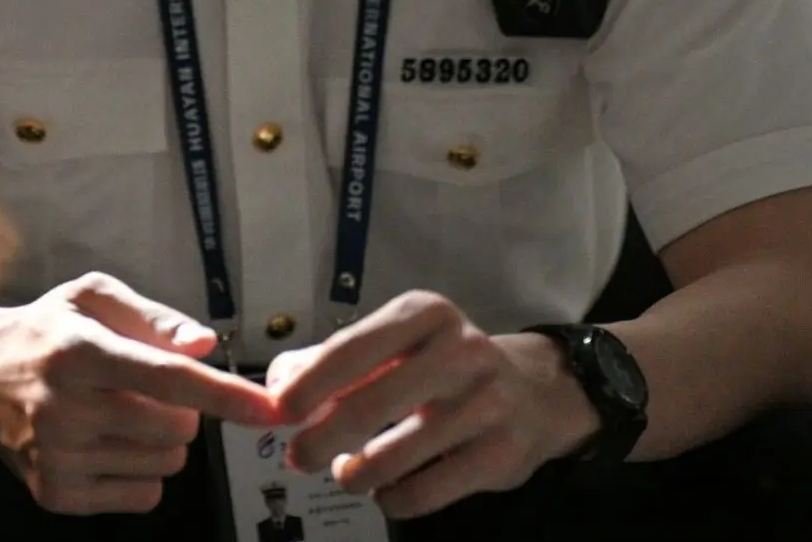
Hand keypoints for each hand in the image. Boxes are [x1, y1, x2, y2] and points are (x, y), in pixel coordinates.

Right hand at [0, 271, 275, 514]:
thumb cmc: (46, 329)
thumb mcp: (93, 296)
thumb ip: (155, 317)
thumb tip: (205, 346)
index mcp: (80, 352)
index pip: (165, 378)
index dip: (224, 394)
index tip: (268, 409)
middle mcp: (66, 409)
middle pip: (175, 428)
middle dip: (184, 409)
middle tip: (152, 388)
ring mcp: (58, 459)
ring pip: (164, 466)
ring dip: (165, 440)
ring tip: (126, 411)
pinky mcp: (56, 495)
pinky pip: (141, 497)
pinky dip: (143, 472)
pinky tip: (110, 441)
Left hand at [265, 290, 598, 519]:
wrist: (534, 392)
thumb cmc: (444, 366)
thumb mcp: (398, 345)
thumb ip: (336, 360)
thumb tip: (277, 384)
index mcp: (425, 313)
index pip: (354, 347)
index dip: (311, 383)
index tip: (278, 411)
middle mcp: (460, 350)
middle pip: (373, 402)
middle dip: (323, 437)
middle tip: (297, 457)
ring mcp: (487, 402)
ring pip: (398, 453)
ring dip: (356, 473)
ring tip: (346, 473)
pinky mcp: (502, 454)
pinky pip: (428, 490)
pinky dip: (393, 497)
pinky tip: (386, 490)